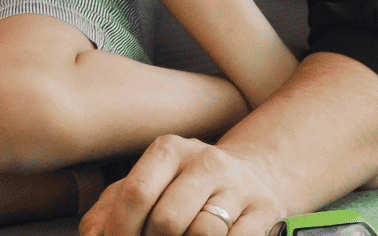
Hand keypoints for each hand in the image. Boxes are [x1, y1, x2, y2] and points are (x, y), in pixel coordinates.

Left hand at [78, 136, 285, 235]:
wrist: (253, 173)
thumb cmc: (186, 185)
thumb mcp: (149, 183)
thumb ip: (113, 207)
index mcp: (168, 150)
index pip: (136, 192)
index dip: (121, 229)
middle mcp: (204, 160)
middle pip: (167, 220)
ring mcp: (237, 184)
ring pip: (203, 234)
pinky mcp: (264, 209)